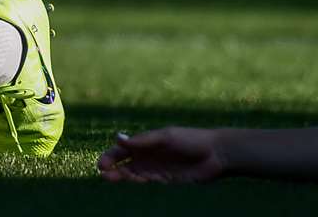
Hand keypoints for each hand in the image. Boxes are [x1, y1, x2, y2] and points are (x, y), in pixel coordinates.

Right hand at [98, 128, 229, 183]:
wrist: (216, 154)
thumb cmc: (190, 140)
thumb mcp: (165, 137)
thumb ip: (142, 141)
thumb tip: (118, 138)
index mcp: (145, 142)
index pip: (122, 149)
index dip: (110, 156)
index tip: (101, 164)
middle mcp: (148, 155)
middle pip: (124, 163)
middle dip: (113, 169)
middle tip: (104, 175)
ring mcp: (156, 168)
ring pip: (134, 174)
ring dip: (124, 176)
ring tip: (117, 178)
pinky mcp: (166, 179)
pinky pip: (148, 181)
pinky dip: (139, 181)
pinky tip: (135, 181)